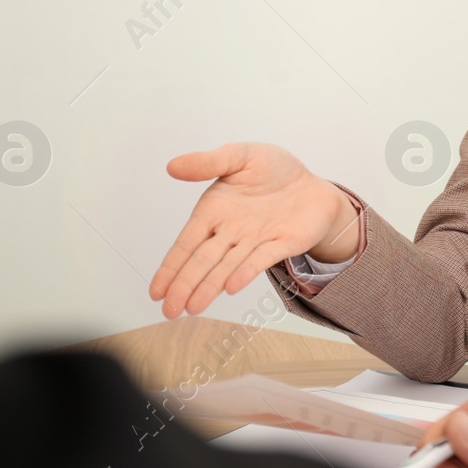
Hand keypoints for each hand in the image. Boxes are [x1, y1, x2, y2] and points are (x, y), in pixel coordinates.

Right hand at [148, 143, 361, 317]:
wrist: (313, 184)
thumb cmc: (274, 170)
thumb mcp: (241, 156)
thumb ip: (209, 162)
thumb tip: (173, 166)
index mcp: (215, 212)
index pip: (186, 243)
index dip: (170, 267)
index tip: (155, 292)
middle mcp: (231, 232)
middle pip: (202, 261)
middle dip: (184, 285)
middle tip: (169, 310)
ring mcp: (255, 241)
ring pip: (227, 267)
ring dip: (209, 286)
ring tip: (192, 307)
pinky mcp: (281, 244)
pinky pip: (261, 259)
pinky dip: (246, 272)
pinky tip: (231, 287)